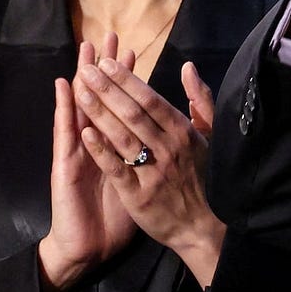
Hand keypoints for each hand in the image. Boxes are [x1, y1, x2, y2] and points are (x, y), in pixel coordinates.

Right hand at [39, 38, 137, 291]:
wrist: (91, 245)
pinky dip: (67, 112)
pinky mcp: (67, 166)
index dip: (127, 79)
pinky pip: (67, 136)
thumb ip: (153, 155)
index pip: (123, 105)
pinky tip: (65, 89)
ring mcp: (79, 153)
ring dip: (84, 78)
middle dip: (106, 70)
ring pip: (81, 109)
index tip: (132, 50)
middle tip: (107, 38)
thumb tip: (169, 135)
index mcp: (117, 147)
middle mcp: (96, 144)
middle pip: (101, 100)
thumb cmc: (119, 212)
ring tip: (85, 51)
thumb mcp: (144, 181)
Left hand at [72, 57, 224, 285]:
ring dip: (99, 112)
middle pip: (133, 113)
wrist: (205, 227)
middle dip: (108, 89)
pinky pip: (118, 169)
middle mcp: (169, 149)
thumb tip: (188, 67)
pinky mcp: (139, 196)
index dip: (127, 80)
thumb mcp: (211, 136)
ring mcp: (153, 172)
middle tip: (86, 68)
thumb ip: (200, 100)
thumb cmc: (205, 177)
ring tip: (79, 91)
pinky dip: (101, 150)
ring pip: (122, 136)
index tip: (106, 63)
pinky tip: (84, 133)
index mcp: (184, 133)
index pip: (151, 100)